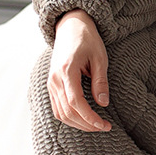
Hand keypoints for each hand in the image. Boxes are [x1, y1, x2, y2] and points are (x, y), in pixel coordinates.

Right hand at [48, 10, 110, 131]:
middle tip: (104, 127)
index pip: (75, 102)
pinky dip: (70, 117)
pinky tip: (84, 118)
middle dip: (86, 124)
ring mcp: (51, 83)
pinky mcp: (51, 84)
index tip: (104, 125)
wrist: (71, 26)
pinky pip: (57, 107)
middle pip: (67, 111)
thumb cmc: (88, 40)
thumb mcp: (99, 57)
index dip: (89, 117)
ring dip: (78, 123)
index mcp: (66, 70)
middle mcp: (55, 79)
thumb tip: (103, 103)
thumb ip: (100, 81)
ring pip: (61, 113)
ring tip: (96, 125)